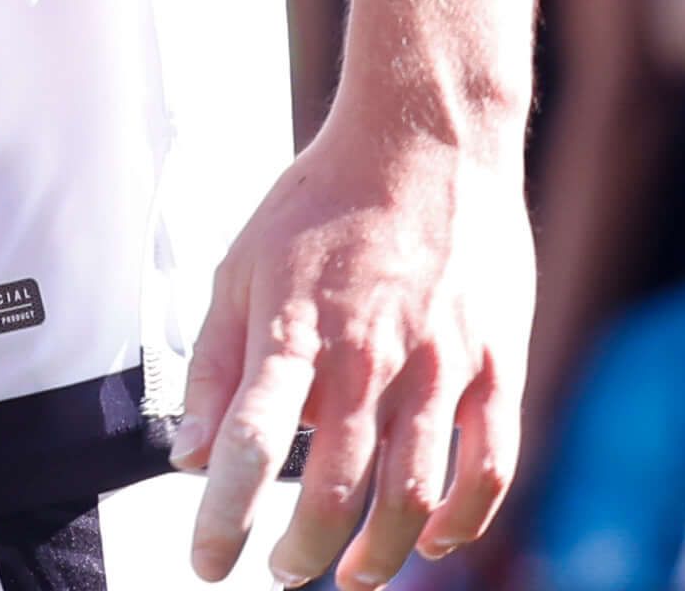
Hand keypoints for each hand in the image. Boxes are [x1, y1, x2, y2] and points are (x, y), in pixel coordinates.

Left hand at [174, 99, 535, 586]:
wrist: (425, 136)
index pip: (248, 444)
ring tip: (352, 574)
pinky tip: (435, 538)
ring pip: (411, 496)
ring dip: (378, 555)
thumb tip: (189, 451)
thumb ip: (214, 364)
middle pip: (331, 490)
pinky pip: (489, 466)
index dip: (222, 517)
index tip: (207, 560)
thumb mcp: (242, 266)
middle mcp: (369, 355)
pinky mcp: (495, 363)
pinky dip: (463, 519)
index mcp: (297, 330)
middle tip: (284, 571)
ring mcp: (440, 364)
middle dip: (301, 553)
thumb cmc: (328, 199)